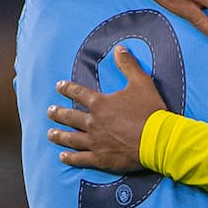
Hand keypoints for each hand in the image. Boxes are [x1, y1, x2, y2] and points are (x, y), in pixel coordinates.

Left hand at [47, 46, 168, 172]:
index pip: (79, 93)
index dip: (68, 88)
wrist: (158, 140)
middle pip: (70, 117)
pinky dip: (70, 157)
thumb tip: (119, 49)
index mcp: (101, 104)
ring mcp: (95, 142)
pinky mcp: (101, 159)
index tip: (59, 86)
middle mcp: (93, 122)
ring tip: (50, 133)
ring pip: (71, 138)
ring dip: (59, 135)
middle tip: (50, 112)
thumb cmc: (150, 111)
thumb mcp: (142, 82)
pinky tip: (62, 156)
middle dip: (58, 113)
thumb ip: (128, 65)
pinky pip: (80, 158)